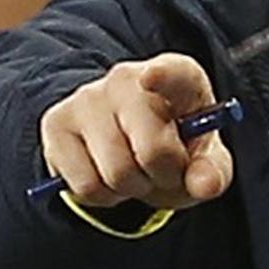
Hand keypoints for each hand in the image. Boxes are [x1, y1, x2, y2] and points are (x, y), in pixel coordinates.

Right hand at [38, 55, 234, 208]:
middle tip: (164, 170)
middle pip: (153, 151)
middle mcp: (126, 78)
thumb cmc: (174, 146)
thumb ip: (212, 171)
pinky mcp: (56, 124)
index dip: (161, 76)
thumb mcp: (203, 159)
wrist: (127, 143)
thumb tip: (205, 185)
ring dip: (132, 189)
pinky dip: (103, 197)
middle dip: (165, 176)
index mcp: (177, 75)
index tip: (151, 79)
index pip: (171, 72)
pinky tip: (107, 175)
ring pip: (116, 174)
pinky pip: (85, 186)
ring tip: (135, 171)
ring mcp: (87, 98)